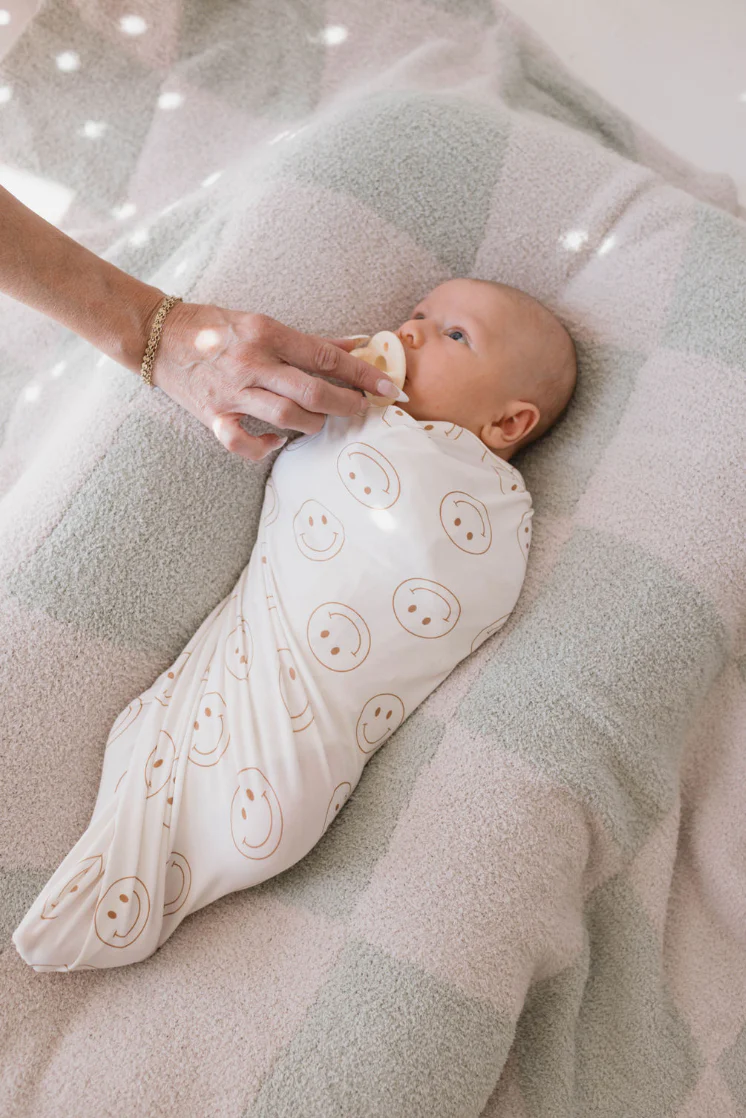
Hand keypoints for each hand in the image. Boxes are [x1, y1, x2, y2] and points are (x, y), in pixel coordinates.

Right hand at [148, 300, 397, 460]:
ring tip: (319, 422)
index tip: (387, 387)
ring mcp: (232, 391)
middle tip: (362, 410)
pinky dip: (264, 447)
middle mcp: (252, 362)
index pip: (326, 356)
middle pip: (312, 391)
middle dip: (346, 405)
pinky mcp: (213, 414)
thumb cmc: (215, 326)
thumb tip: (357, 342)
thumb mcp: (263, 321)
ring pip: (286, 417)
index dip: (362, 374)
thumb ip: (310, 339)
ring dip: (312, 425)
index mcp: (268, 333)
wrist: (156, 335)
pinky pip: (242, 442)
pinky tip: (275, 442)